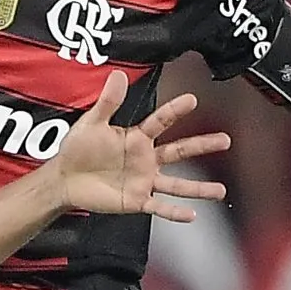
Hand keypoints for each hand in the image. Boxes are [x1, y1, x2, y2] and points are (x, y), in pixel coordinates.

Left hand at [51, 74, 229, 218]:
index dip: (176, 110)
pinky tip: (191, 215)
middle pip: (180, 151)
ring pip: (177, 184)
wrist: (65, 179)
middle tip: (225, 140)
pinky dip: (174, 212)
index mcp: (137, 138)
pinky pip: (159, 208)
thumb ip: (108, 102)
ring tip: (221, 191)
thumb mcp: (92, 123)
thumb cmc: (78, 149)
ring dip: (199, 189)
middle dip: (203, 145)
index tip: (192, 99)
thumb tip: (117, 74)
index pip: (161, 121)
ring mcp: (144, 180)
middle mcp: (146, 159)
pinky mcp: (137, 200)